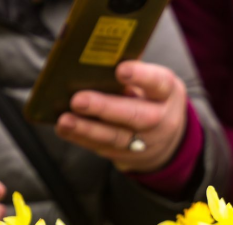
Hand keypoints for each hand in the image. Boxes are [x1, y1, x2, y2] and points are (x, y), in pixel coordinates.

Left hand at [56, 60, 188, 173]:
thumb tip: (96, 62)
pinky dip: (81, 139)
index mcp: (167, 93)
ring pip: (115, 137)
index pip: (158, 83)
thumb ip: (133, 75)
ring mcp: (143, 142)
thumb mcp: (154, 83)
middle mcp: (160, 120)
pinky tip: (65, 129)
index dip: (141, 77)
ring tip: (65, 121)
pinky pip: (103, 148)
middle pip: (134, 116)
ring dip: (87, 129)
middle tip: (78, 100)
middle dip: (104, 108)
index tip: (120, 70)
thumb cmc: (152, 99)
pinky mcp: (126, 156)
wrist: (167, 141)